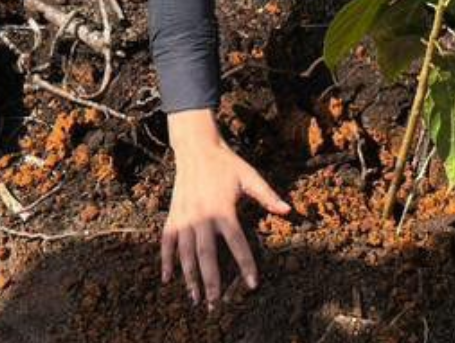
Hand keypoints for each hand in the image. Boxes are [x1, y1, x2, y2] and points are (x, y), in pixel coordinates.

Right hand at [161, 110, 290, 306]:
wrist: (196, 148)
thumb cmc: (226, 163)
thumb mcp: (249, 176)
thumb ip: (267, 195)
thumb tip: (288, 211)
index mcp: (222, 208)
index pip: (236, 242)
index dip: (245, 264)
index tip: (252, 284)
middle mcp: (201, 216)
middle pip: (206, 255)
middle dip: (211, 281)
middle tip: (215, 305)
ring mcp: (185, 217)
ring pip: (185, 253)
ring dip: (189, 277)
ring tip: (195, 298)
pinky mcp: (173, 215)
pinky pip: (167, 242)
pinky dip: (166, 260)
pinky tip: (168, 278)